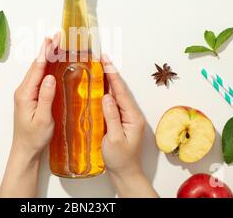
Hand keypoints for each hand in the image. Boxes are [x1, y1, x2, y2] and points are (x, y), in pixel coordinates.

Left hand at [12, 37, 56, 158]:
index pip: (37, 68)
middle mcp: (23, 90)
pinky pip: (37, 78)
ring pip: (36, 70)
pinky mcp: (29, 97)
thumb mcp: (43, 118)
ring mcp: (25, 93)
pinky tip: (51, 63)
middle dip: (46, 50)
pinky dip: (45, 67)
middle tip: (56, 36)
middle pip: (36, 66)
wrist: (25, 150)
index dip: (45, 52)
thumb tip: (49, 77)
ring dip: (46, 57)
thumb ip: (46, 97)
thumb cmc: (34, 137)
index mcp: (25, 94)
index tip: (52, 39)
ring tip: (55, 44)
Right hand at [101, 55, 157, 197]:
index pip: (121, 91)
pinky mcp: (120, 121)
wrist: (125, 173)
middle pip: (120, 89)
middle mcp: (131, 114)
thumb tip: (106, 96)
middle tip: (102, 58)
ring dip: (109, 81)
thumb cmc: (120, 159)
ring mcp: (126, 117)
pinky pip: (113, 103)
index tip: (106, 61)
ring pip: (117, 95)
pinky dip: (107, 92)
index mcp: (132, 116)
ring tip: (100, 67)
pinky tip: (100, 87)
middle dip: (111, 73)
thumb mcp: (114, 138)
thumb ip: (111, 116)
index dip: (113, 75)